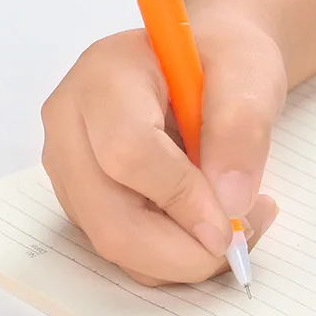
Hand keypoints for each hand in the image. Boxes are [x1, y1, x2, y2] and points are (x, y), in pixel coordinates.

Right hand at [40, 11, 285, 285]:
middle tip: (239, 240)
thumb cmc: (215, 58)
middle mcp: (68, 127)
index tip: (233, 219)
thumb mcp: (248, 70)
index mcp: (102, 78)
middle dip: (181, 251)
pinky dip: (169, 256)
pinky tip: (203, 224)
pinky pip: (122, 250)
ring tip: (233, 222)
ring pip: (114, 243)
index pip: (127, 152)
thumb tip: (229, 201)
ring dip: (181, 257)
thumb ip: (242, 126)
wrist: (189, 64)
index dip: (181, 197)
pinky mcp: (78, 200)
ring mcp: (67, 169)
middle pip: (108, 217)